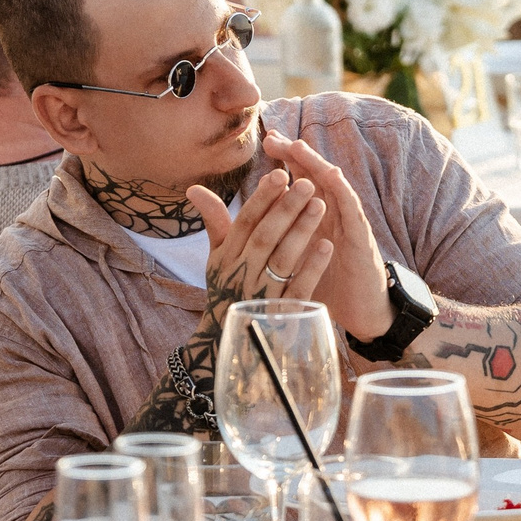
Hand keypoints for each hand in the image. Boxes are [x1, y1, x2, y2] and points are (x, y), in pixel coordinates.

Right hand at [185, 168, 332, 306]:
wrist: (224, 344)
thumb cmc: (226, 291)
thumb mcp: (216, 259)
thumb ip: (213, 222)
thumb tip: (194, 188)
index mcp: (226, 257)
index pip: (245, 223)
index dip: (262, 198)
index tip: (280, 175)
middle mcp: (241, 274)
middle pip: (265, 237)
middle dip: (285, 209)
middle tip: (307, 184)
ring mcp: (261, 296)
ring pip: (282, 260)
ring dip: (301, 232)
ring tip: (320, 205)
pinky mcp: (280, 316)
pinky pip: (297, 289)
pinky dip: (311, 268)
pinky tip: (326, 246)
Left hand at [255, 132, 392, 342]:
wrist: (360, 312)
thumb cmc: (326, 285)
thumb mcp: (294, 261)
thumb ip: (274, 240)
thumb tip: (245, 230)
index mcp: (315, 218)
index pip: (298, 182)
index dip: (284, 162)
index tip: (266, 142)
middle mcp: (332, 215)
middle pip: (313, 177)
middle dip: (295, 155)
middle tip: (274, 137)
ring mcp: (348, 223)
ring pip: (332, 187)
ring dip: (316, 165)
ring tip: (298, 147)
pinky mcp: (361, 238)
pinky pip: (352, 209)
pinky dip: (342, 190)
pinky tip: (331, 175)